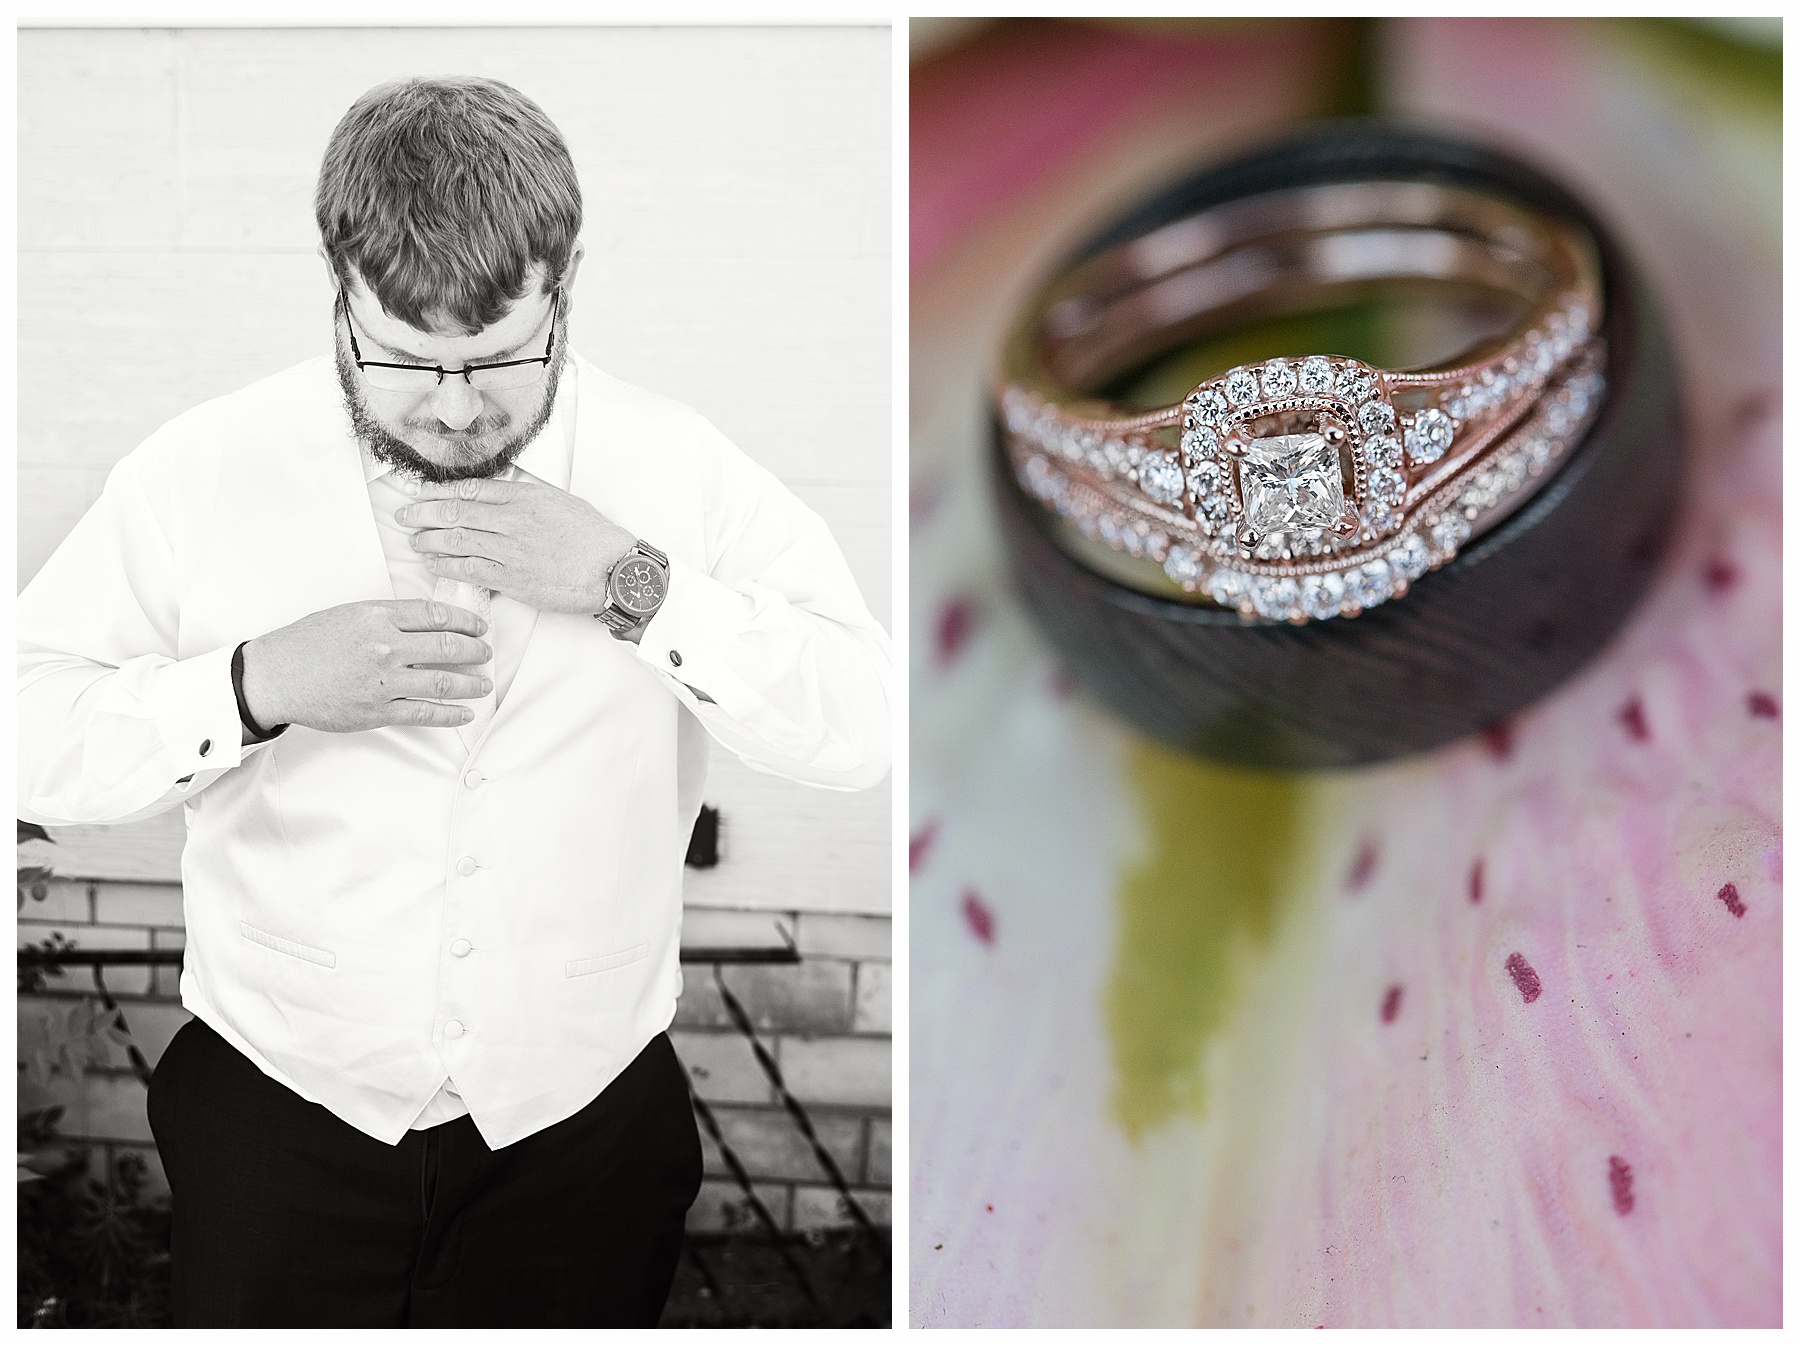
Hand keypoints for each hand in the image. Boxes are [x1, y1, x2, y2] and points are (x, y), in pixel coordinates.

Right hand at [239, 599, 491, 732]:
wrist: (276, 676)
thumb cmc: (308, 643)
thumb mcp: (349, 613)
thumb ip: (388, 616)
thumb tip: (427, 621)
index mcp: (378, 616)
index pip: (437, 615)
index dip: (466, 621)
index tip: (479, 626)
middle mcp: (385, 646)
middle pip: (448, 646)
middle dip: (476, 651)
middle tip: (487, 653)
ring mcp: (383, 681)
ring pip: (444, 681)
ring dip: (472, 684)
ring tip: (484, 684)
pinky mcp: (378, 710)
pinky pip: (425, 713)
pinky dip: (452, 714)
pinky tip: (465, 712)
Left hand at [396, 477, 635, 613]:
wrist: (614, 568)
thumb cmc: (594, 538)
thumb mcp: (561, 503)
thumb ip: (528, 500)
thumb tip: (501, 501)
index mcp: (525, 497)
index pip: (471, 490)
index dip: (439, 491)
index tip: (420, 493)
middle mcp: (513, 520)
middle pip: (455, 512)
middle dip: (423, 514)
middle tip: (405, 516)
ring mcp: (511, 549)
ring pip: (457, 540)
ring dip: (430, 540)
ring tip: (415, 541)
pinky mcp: (513, 578)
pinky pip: (469, 569)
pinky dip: (447, 565)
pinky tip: (434, 564)